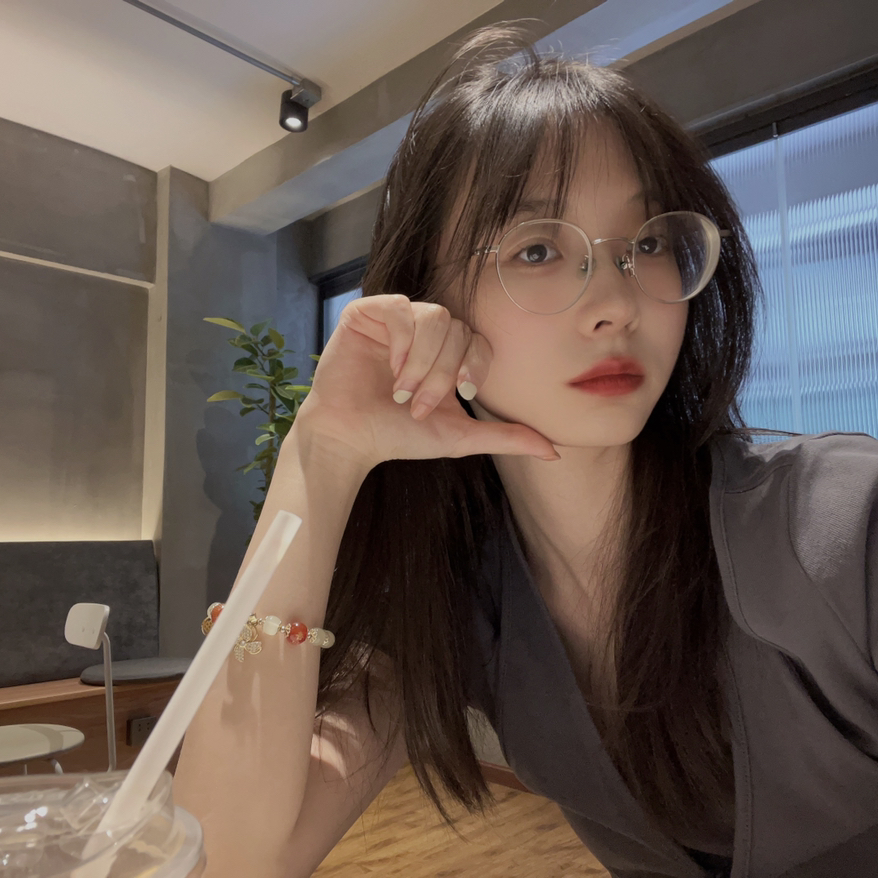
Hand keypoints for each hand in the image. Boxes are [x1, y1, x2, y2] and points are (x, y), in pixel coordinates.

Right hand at [293, 294, 559, 471]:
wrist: (351, 438)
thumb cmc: (400, 435)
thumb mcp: (460, 435)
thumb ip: (506, 436)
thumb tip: (554, 451)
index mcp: (447, 353)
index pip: (477, 339)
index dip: (474, 365)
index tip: (461, 395)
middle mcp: (423, 332)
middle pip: (456, 328)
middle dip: (443, 372)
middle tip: (418, 404)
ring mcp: (395, 320)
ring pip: (433, 315)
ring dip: (423, 360)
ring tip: (402, 390)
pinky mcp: (366, 313)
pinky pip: (398, 307)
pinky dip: (401, 339)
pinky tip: (390, 366)